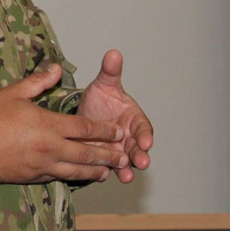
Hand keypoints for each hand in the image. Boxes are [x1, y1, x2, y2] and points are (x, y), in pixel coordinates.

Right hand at [0, 65, 130, 183]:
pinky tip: (79, 176)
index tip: (119, 131)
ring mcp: (41, 165)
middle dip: (108, 154)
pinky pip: (58, 177)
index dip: (105, 130)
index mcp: (47, 124)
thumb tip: (57, 69)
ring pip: (76, 171)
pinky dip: (72, 177)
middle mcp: (49, 147)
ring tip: (108, 172)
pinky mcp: (32, 177)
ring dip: (95, 171)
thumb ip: (39, 81)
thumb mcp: (13, 93)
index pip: (85, 128)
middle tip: (123, 156)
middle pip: (87, 153)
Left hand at [75, 49, 153, 183]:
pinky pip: (108, 167)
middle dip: (140, 155)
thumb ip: (110, 72)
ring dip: (126, 169)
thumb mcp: (104, 85)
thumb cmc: (100, 100)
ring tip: (126, 176)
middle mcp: (128, 137)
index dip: (145, 135)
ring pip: (125, 161)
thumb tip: (113, 54)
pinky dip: (108, 172)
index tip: (146, 141)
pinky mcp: (104, 159)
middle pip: (138, 148)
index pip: (144, 128)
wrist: (83, 115)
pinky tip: (104, 176)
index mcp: (133, 119)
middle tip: (141, 162)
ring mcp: (117, 150)